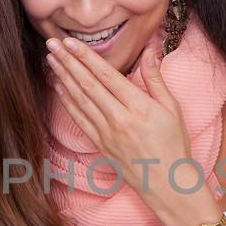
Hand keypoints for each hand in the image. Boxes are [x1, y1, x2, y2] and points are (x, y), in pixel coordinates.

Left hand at [45, 37, 192, 198]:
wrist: (166, 184)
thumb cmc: (174, 145)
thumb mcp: (172, 108)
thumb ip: (156, 79)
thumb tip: (150, 51)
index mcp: (138, 107)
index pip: (107, 75)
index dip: (86, 57)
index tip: (71, 42)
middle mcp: (118, 119)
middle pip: (88, 85)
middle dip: (68, 62)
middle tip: (52, 44)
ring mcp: (106, 133)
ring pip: (80, 100)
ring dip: (63, 78)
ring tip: (51, 60)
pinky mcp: (100, 145)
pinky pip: (79, 119)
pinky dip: (67, 102)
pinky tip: (58, 87)